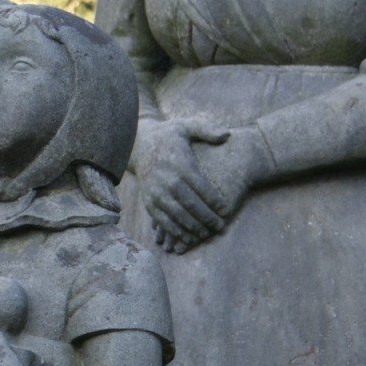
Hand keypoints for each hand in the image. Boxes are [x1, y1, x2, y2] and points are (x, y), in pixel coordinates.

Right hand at [142, 121, 267, 253]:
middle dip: (206, 219)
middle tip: (220, 227)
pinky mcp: (148, 202)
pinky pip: (162, 221)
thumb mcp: (186, 126)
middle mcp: (167, 180)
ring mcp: (156, 193)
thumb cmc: (168, 136)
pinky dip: (175, 231)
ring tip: (205, 235)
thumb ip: (207, 130)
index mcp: (180, 164)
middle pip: (190, 205)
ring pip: (177, 216)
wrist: (138, 145)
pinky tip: (187, 238)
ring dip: (192, 228)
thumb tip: (227, 135)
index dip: (214, 201)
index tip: (226, 210)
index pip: (201, 187)